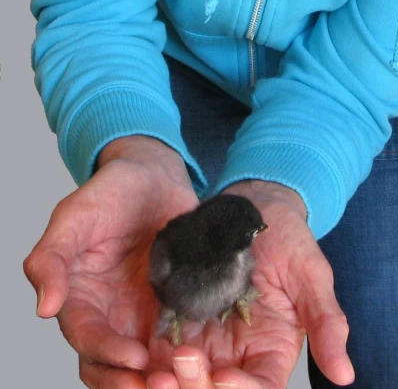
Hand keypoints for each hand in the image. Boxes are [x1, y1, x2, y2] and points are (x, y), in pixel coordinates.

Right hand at [24, 136, 200, 387]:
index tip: (135, 360)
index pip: (87, 338)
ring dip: (160, 373)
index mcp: (79, 297)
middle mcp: (110, 312)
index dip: (107, 353)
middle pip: (113, 362)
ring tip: (186, 379)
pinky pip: (178, 334)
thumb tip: (44, 307)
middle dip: (132, 379)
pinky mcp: (174, 301)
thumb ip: (51, 258)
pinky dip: (186, 352)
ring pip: (145, 359)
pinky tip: (206, 358)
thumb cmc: (110, 191)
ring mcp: (143, 309)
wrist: (155, 175)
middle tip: (163, 385)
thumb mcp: (74, 215)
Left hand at [144, 181, 353, 388]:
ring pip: (185, 375)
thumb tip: (345, 375)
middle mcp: (238, 351)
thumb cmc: (290, 238)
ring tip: (152, 370)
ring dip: (168, 379)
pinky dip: (150, 357)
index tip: (224, 377)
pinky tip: (138, 354)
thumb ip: (327, 322)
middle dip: (195, 386)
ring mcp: (208, 337)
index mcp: (272, 348)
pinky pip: (162, 346)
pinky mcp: (182, 317)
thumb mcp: (312, 276)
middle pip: (215, 388)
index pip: (259, 387)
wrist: (254, 206)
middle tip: (178, 367)